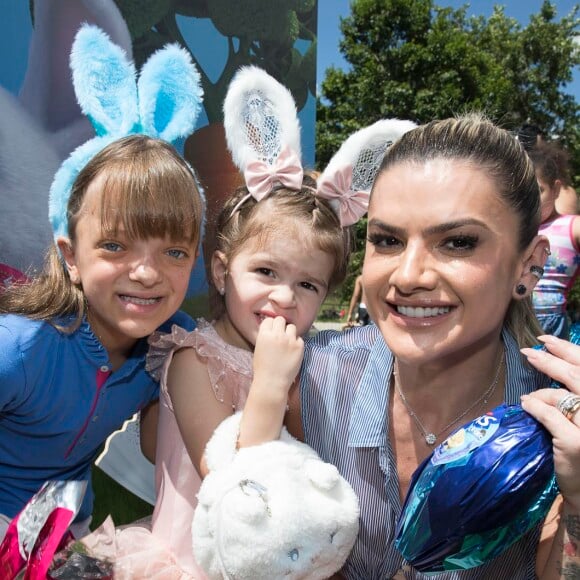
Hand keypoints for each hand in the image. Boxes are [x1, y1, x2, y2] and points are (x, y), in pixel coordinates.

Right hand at [253, 316, 303, 398]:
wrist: (272, 383)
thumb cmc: (262, 369)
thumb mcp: (258, 348)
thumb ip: (265, 337)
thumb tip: (272, 329)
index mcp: (264, 335)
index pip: (269, 320)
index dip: (271, 325)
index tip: (272, 332)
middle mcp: (277, 334)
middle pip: (281, 319)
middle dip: (281, 326)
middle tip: (281, 336)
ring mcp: (289, 340)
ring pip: (292, 327)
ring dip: (290, 333)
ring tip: (287, 344)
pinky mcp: (299, 346)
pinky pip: (300, 338)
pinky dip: (297, 343)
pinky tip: (292, 352)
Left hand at [520, 335, 579, 510]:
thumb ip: (575, 395)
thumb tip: (551, 361)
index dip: (569, 350)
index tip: (547, 340)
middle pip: (577, 378)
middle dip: (550, 361)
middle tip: (530, 353)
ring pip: (560, 396)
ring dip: (540, 393)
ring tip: (530, 396)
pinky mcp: (574, 442)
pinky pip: (548, 415)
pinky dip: (534, 407)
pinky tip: (526, 405)